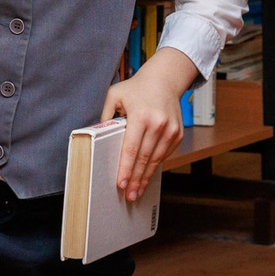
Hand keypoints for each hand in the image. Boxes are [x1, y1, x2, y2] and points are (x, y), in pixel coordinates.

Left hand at [100, 46, 201, 203]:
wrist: (165, 80)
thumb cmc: (135, 88)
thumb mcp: (114, 95)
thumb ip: (105, 116)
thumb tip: (96, 137)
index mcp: (141, 117)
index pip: (131, 149)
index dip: (126, 169)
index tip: (121, 184)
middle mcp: (158, 124)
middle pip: (145, 159)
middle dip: (136, 179)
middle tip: (129, 196)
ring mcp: (171, 130)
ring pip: (156, 160)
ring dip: (146, 177)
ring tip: (137, 191)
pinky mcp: (178, 134)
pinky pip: (164, 154)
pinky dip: (155, 166)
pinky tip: (147, 176)